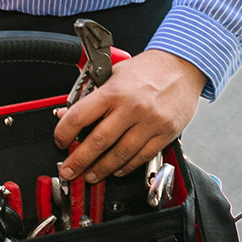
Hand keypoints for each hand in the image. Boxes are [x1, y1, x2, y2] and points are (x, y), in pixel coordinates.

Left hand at [52, 49, 207, 183]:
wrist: (182, 66)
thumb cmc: (147, 69)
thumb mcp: (113, 73)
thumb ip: (90, 95)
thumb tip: (66, 113)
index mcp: (114, 91)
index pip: (80, 116)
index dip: (64, 133)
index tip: (60, 142)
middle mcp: (131, 107)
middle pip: (98, 141)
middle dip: (79, 161)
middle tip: (69, 170)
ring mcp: (149, 122)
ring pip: (120, 155)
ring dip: (102, 169)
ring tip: (91, 175)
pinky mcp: (164, 134)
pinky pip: (141, 157)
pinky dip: (126, 167)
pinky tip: (116, 170)